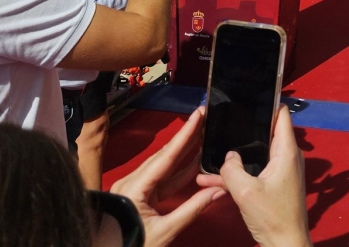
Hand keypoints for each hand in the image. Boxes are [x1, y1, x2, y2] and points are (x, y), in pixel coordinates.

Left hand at [110, 107, 225, 246]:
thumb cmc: (131, 246)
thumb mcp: (164, 232)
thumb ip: (192, 209)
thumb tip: (218, 190)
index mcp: (134, 187)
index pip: (166, 156)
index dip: (185, 134)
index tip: (197, 115)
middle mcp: (132, 182)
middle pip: (164, 156)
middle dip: (186, 137)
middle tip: (204, 118)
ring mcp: (134, 188)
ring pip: (164, 166)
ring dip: (184, 153)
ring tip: (203, 134)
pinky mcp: (139, 196)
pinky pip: (162, 180)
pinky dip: (179, 172)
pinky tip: (195, 162)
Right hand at [210, 105, 310, 246]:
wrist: (285, 244)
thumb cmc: (272, 216)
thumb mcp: (246, 191)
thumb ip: (232, 169)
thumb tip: (228, 156)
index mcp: (286, 151)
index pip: (281, 115)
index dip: (267, 103)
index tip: (248, 97)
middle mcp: (286, 157)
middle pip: (265, 133)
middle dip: (243, 130)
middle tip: (221, 124)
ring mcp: (281, 171)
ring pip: (255, 156)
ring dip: (234, 158)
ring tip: (207, 157)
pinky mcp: (274, 185)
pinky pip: (254, 172)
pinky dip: (237, 174)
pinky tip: (211, 180)